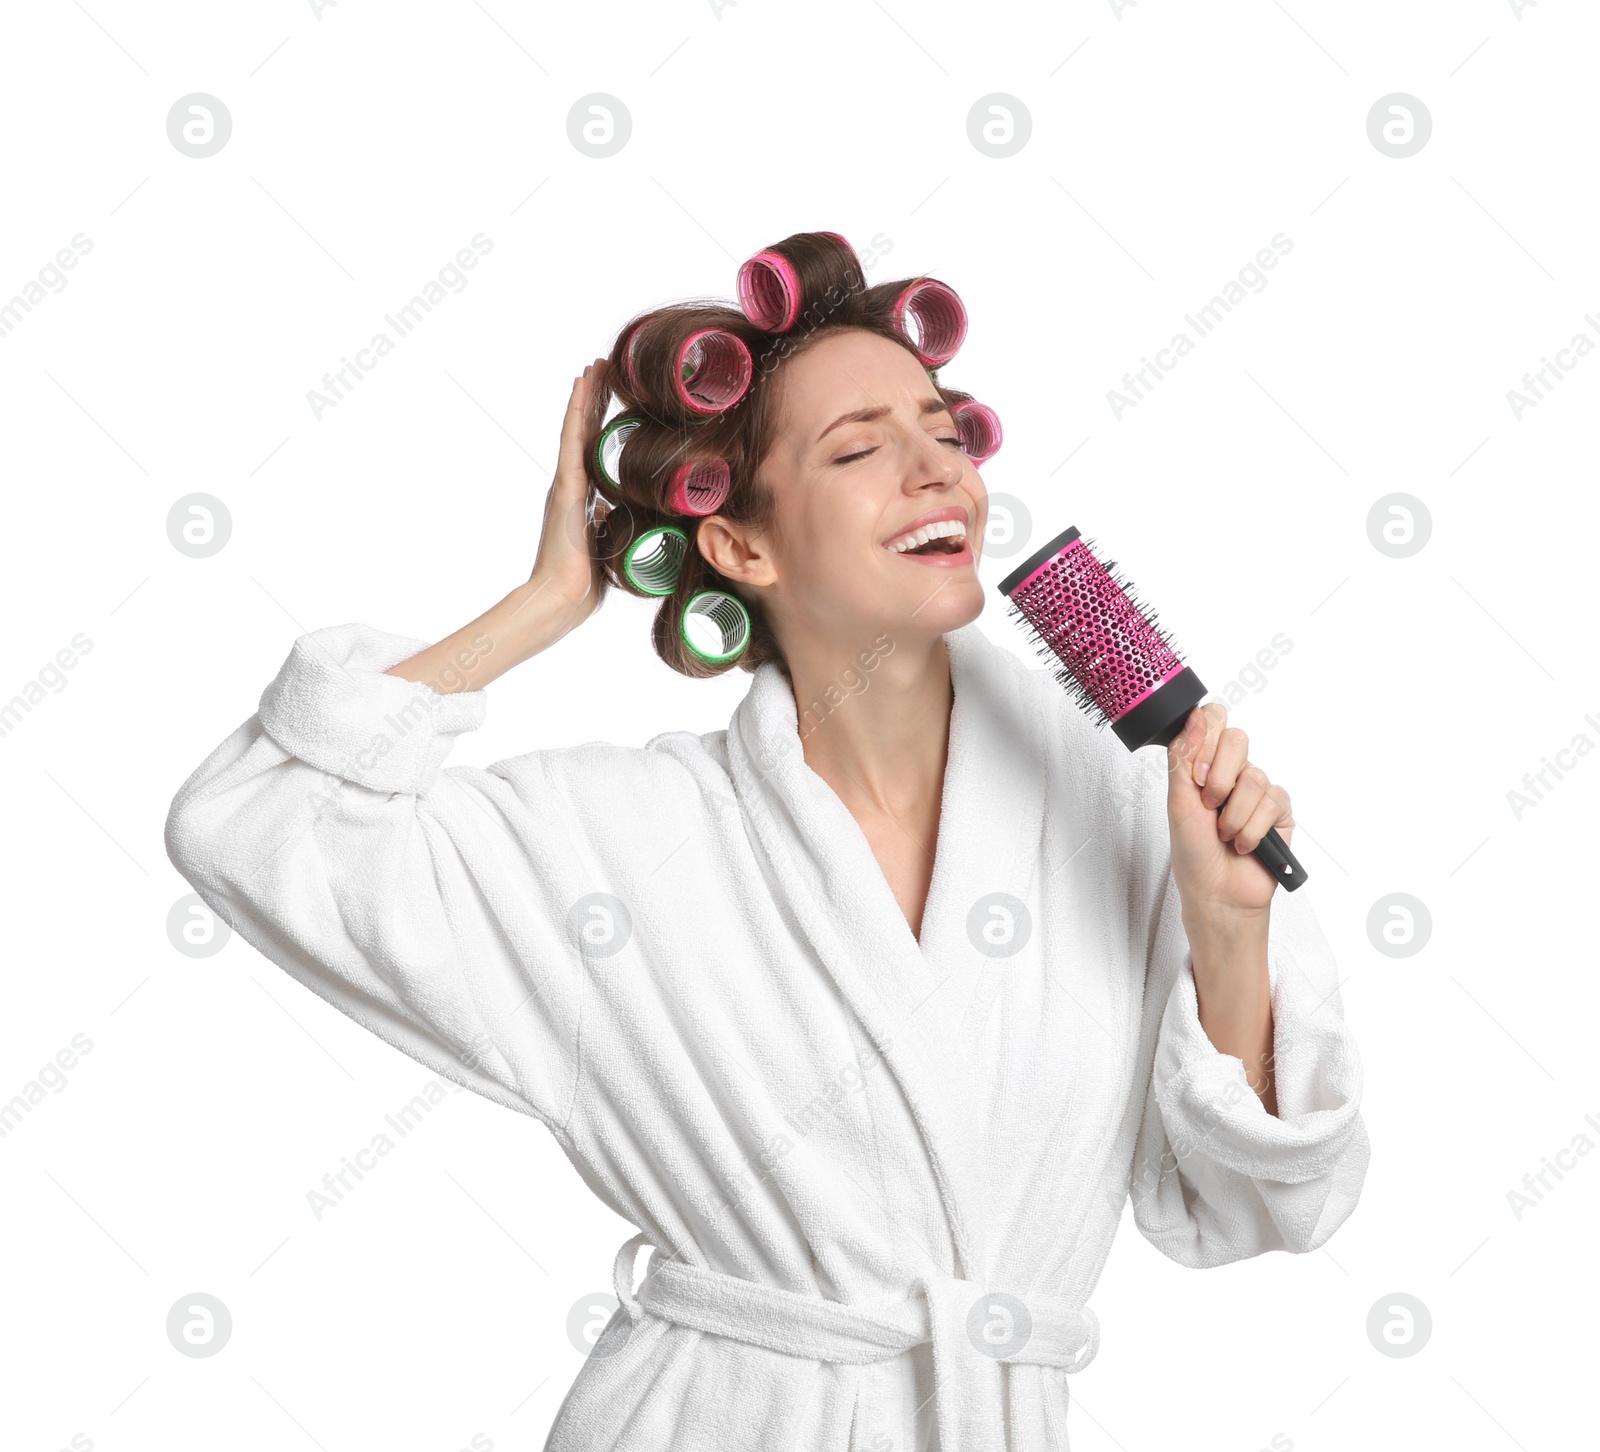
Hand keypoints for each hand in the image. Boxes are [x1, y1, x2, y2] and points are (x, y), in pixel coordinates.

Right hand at [528, 358, 612, 627]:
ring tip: (592, 367)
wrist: (564, 597)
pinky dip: (575, 413)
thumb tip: (626, 512)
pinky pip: (571, 442)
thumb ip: (614, 521)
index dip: (600, 420)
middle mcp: (571, 485)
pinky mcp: (565, 489)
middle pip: (583, 432)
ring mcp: (566, 485)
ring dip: (585, 397)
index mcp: (582, 497)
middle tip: (602, 366)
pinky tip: (580, 388)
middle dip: (594, 399)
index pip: (593, 449)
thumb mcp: (611, 542)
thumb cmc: (588, 579)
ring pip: (575, 430)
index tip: (611, 393)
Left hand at [1165, 702, 1295, 922]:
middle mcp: (1232, 773)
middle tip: (1208, 803)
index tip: (1196, 773)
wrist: (1216, 892)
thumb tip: (1194, 715)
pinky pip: (1273, 802)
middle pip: (1238, 739)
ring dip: (1233, 814)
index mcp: (1204, 764)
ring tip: (1224, 834)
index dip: (1207, 738)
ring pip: (1254, 777)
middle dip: (1219, 777)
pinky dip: (1251, 829)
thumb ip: (1183, 756)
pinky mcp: (1280, 812)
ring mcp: (1258, 791)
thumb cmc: (1192, 850)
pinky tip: (1243, 844)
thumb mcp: (1177, 801)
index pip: (1213, 721)